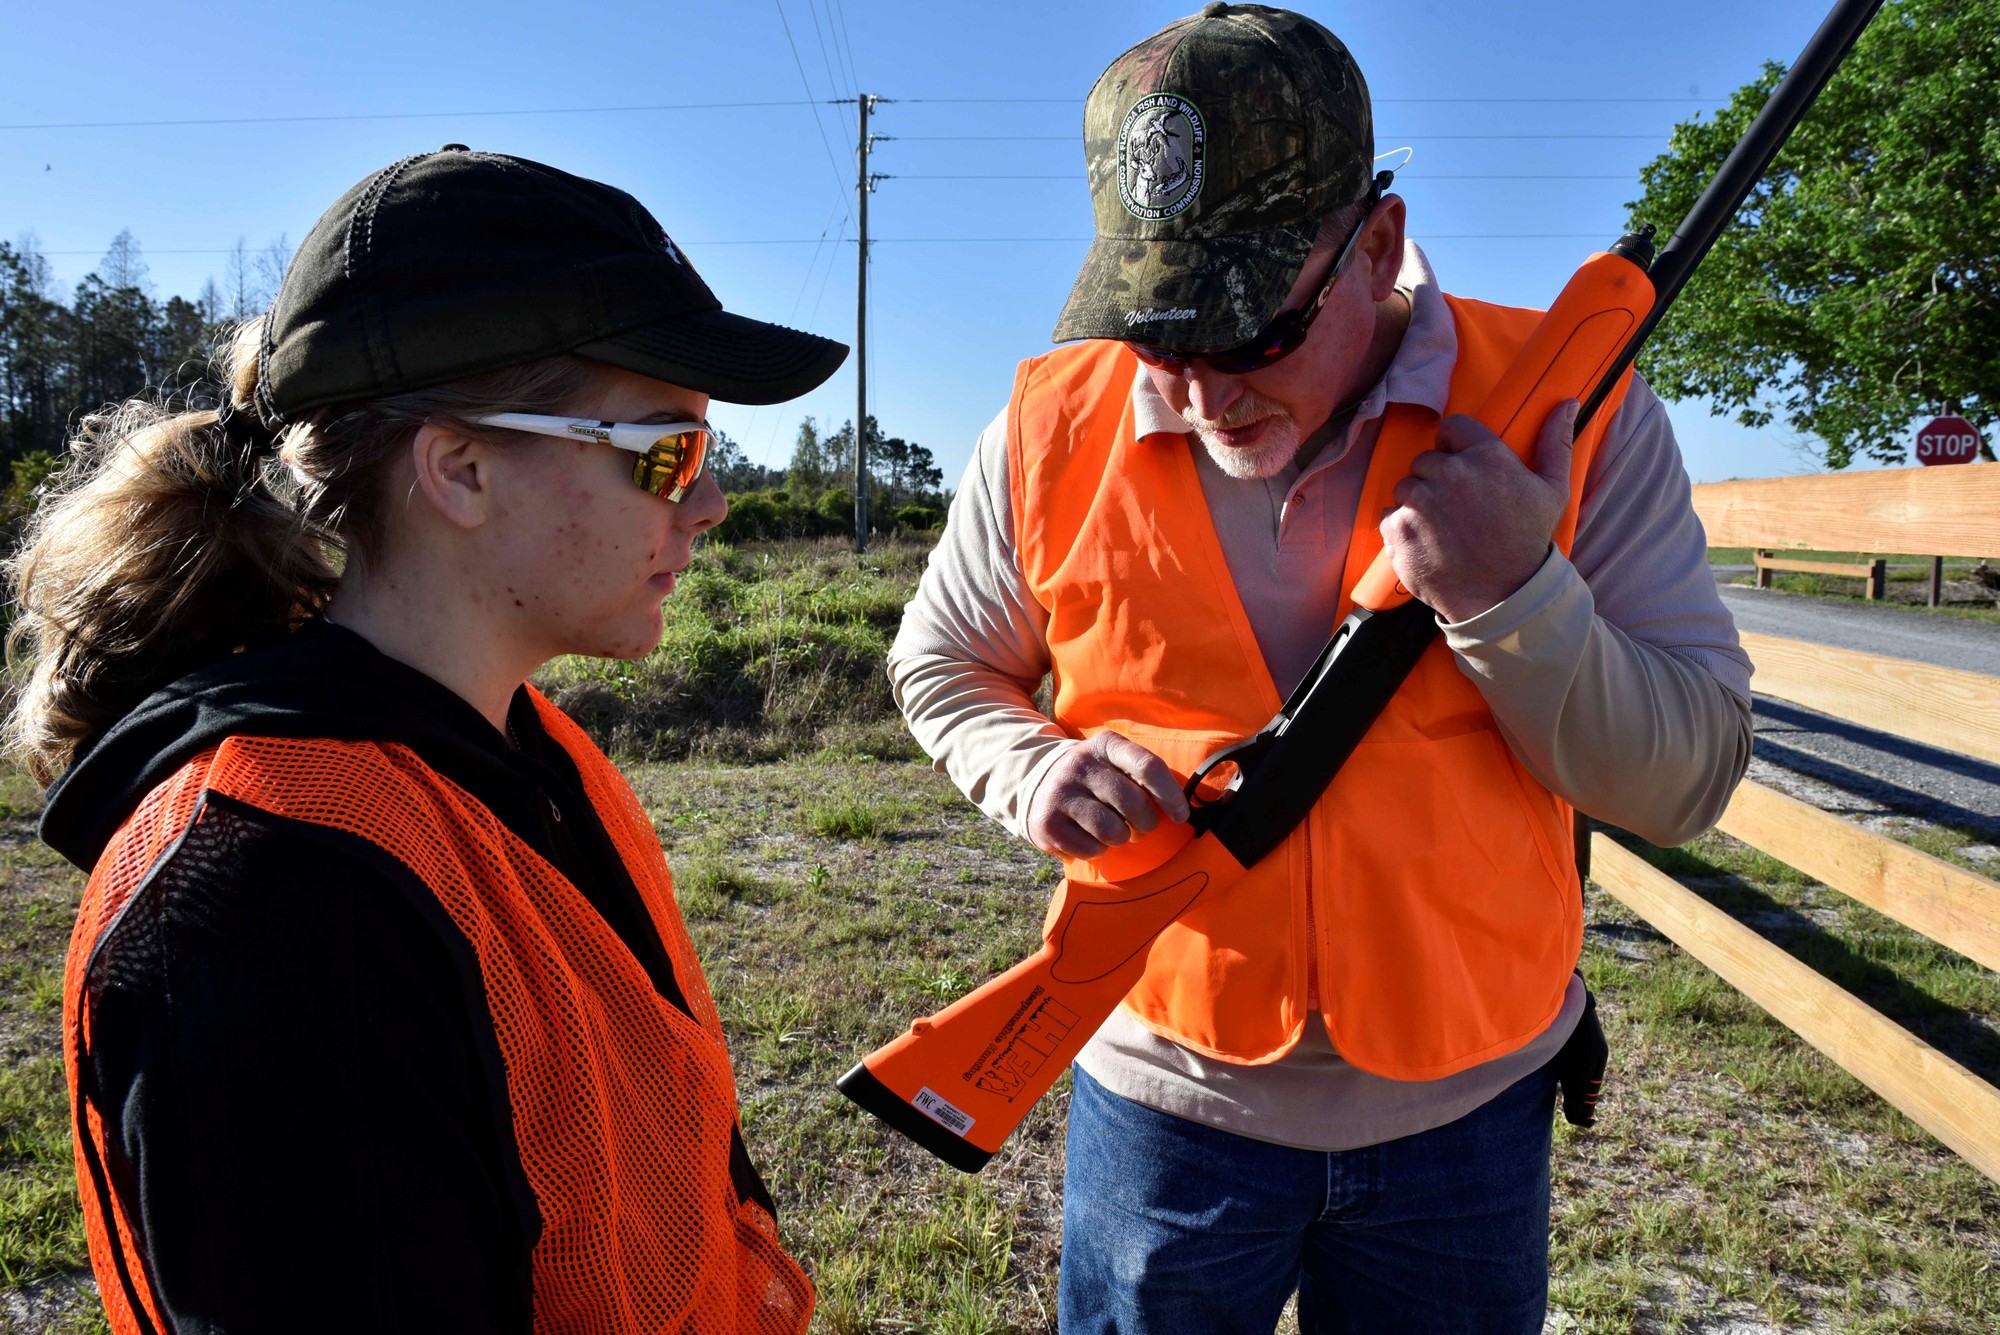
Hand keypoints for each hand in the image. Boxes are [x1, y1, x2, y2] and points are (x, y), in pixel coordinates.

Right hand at [1026, 732, 1191, 860]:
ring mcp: (1061, 793)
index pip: (1148, 766)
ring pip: (1113, 831)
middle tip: (1140, 826)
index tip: (1180, 815)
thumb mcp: (1115, 762)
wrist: (1037, 783)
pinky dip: (1098, 850)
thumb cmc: (1095, 778)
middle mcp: (1080, 764)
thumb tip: (1180, 809)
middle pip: (1133, 804)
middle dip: (1146, 824)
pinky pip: (1091, 850)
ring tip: (1112, 830)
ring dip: (1121, 839)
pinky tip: (1089, 837)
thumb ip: (1145, 776)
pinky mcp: (1047, 823)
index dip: (1171, 795)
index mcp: (1105, 745)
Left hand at [1381, 399, 1577, 622]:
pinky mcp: (1398, 528)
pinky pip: (1388, 515)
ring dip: (1418, 505)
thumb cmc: (1528, 543)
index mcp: (1486, 456)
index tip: (1461, 468)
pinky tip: (1426, 543)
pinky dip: (1402, 529)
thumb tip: (1567, 403)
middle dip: (1436, 481)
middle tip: (1457, 510)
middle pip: (1425, 461)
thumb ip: (1554, 443)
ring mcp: (1420, 501)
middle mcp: (1450, 473)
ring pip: (1406, 488)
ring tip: (1442, 530)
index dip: (1453, 447)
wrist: (1502, 596)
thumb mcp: (1552, 491)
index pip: (1451, 429)